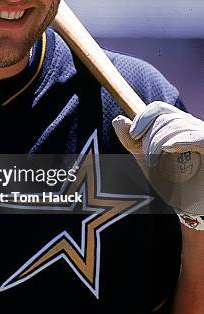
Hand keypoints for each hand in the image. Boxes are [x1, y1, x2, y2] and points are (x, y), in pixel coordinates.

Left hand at [112, 101, 203, 215]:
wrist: (191, 205)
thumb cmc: (172, 181)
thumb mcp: (147, 158)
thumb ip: (131, 140)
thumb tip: (118, 120)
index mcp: (178, 124)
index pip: (159, 109)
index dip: (143, 118)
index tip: (133, 135)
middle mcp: (193, 126)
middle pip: (166, 118)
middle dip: (150, 137)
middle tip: (147, 156)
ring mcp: (202, 136)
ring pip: (178, 126)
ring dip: (159, 143)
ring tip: (155, 162)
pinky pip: (198, 137)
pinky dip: (180, 140)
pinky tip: (169, 148)